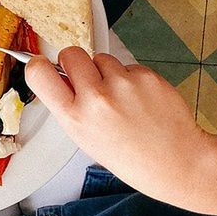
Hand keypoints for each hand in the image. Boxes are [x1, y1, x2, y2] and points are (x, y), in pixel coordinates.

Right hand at [27, 49, 212, 203]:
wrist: (177, 161)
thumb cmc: (132, 157)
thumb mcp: (86, 139)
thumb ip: (71, 107)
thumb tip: (60, 77)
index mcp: (75, 118)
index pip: (39, 73)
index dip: (38, 65)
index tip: (43, 66)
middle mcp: (96, 98)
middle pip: (70, 54)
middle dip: (75, 63)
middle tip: (88, 80)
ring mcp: (123, 84)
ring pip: (102, 58)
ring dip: (107, 72)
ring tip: (122, 99)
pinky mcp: (146, 76)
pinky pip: (128, 66)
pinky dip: (131, 78)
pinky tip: (141, 100)